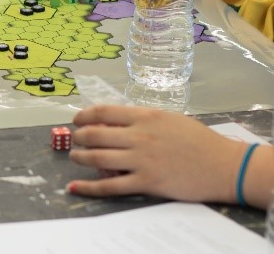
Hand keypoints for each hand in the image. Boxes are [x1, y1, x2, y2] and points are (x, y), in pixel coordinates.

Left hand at [68, 105, 244, 203]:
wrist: (224, 166)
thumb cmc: (198, 140)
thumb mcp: (168, 119)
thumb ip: (141, 119)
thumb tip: (112, 122)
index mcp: (145, 117)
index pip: (103, 112)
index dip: (84, 116)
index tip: (77, 120)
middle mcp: (140, 137)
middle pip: (95, 134)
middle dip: (78, 137)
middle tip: (75, 140)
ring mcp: (142, 160)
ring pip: (97, 158)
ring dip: (79, 157)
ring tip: (75, 156)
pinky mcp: (146, 183)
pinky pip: (110, 186)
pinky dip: (89, 187)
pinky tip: (75, 187)